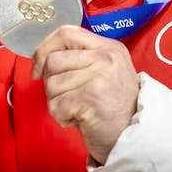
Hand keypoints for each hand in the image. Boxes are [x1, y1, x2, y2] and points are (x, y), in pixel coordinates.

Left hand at [32, 25, 139, 164]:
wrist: (133, 137)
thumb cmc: (111, 106)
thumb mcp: (105, 71)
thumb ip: (79, 57)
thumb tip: (40, 57)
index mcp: (108, 47)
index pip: (65, 33)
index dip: (44, 49)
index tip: (38, 68)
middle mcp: (106, 58)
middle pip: (53, 60)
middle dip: (51, 83)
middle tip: (68, 96)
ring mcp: (100, 77)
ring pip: (51, 84)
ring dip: (57, 102)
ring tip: (78, 108)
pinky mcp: (92, 98)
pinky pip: (56, 105)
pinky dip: (62, 116)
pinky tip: (79, 119)